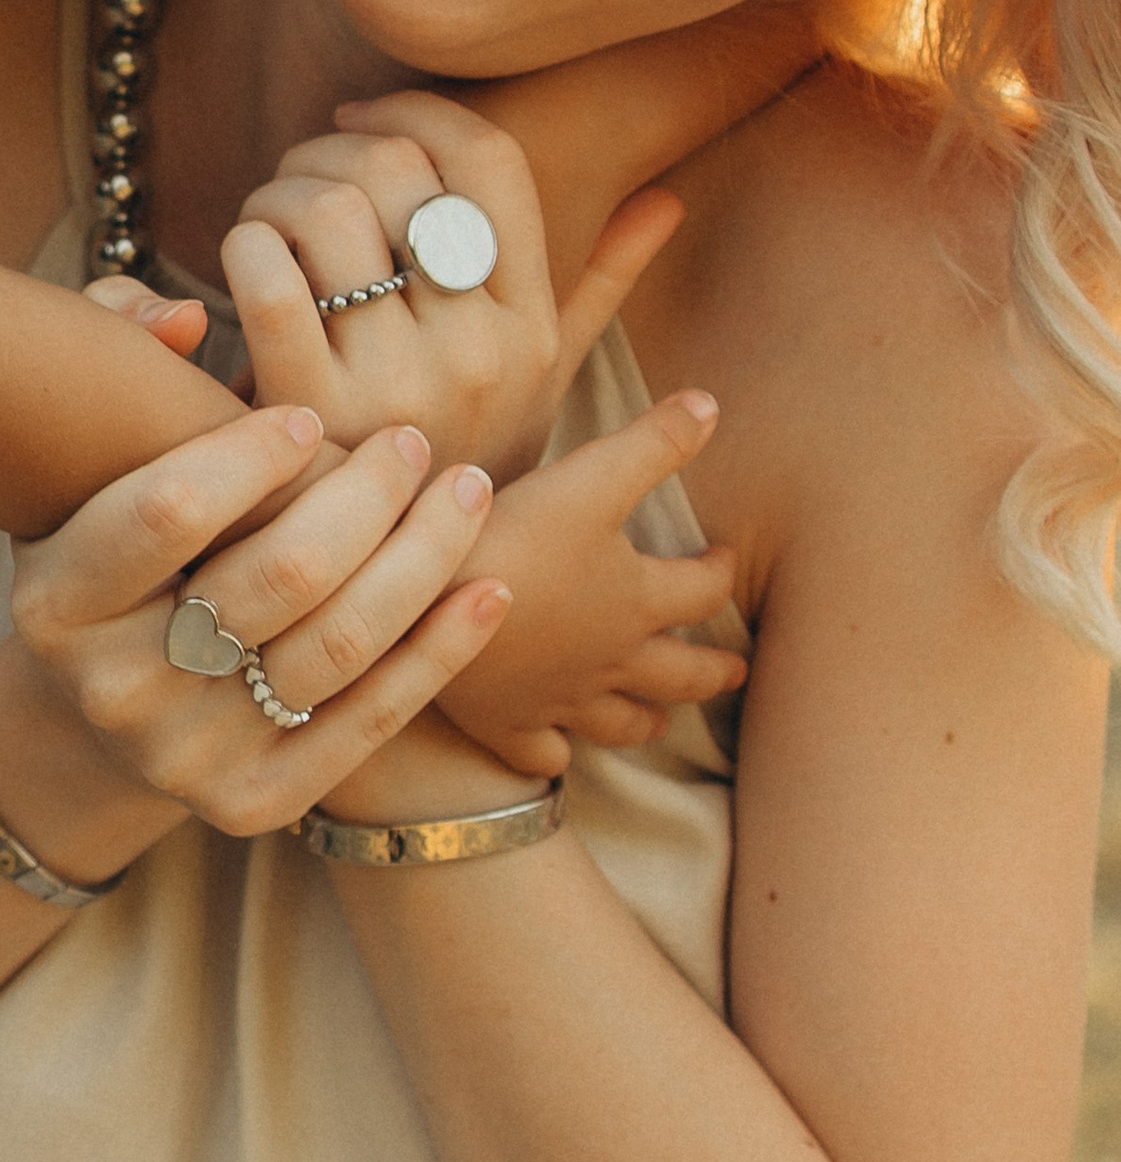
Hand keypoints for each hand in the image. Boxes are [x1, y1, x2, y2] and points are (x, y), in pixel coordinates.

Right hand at [0, 405, 509, 847]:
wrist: (100, 718)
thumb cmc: (111, 557)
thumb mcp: (85, 472)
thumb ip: (114, 366)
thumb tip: (176, 314)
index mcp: (53, 602)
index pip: (166, 512)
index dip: (249, 454)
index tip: (313, 415)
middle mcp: (111, 691)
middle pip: (274, 577)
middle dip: (364, 496)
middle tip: (413, 441)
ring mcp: (183, 759)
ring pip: (338, 644)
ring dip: (421, 557)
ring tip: (467, 490)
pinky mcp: (256, 805)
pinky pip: (370, 719)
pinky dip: (441, 649)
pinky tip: (489, 584)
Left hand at [226, 90, 683, 479]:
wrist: (381, 582)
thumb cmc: (457, 455)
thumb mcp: (543, 378)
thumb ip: (601, 284)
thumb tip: (666, 198)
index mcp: (529, 326)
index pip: (488, 161)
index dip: (417, 112)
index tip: (365, 119)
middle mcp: (476, 352)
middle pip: (398, 173)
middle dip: (330, 151)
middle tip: (302, 175)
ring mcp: (396, 383)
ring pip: (328, 211)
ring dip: (281, 194)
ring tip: (271, 220)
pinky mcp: (309, 409)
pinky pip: (268, 276)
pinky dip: (246, 243)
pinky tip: (246, 258)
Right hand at [437, 389, 746, 772]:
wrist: (426, 602)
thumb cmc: (513, 536)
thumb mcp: (591, 476)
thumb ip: (654, 443)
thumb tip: (711, 405)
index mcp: (637, 603)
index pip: (701, 591)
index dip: (719, 572)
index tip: (725, 558)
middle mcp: (610, 662)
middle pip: (679, 675)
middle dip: (710, 670)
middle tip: (734, 672)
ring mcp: (558, 700)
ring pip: (617, 722)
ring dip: (643, 721)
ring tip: (659, 723)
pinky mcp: (505, 723)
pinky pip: (537, 752)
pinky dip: (551, 755)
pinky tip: (555, 756)